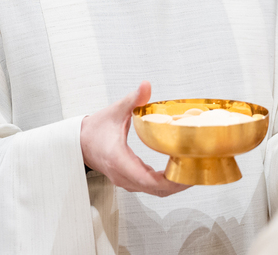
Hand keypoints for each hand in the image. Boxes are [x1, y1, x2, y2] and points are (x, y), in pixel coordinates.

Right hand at [80, 81, 188, 196]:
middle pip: (156, 189)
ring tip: (192, 172)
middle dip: (179, 183)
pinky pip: (151, 187)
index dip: (168, 180)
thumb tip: (146, 86)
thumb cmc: (95, 129)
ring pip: (155, 191)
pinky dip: (166, 183)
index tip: (185, 174)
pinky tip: (178, 172)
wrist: (79, 142)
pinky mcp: (129, 180)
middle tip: (198, 171)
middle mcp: (123, 175)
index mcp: (118, 159)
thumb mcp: (115, 111)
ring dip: (174, 185)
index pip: (146, 178)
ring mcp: (126, 180)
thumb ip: (133, 99)